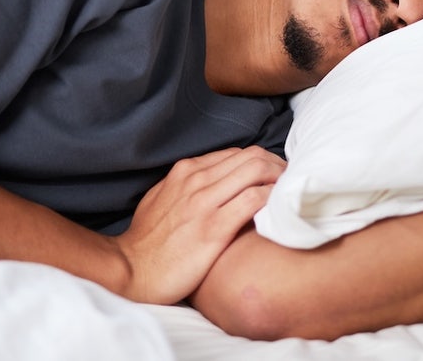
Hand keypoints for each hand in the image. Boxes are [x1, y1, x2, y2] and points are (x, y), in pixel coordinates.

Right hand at [112, 146, 284, 304]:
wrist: (132, 270)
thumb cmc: (147, 241)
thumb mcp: (161, 199)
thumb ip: (185, 186)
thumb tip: (210, 181)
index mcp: (185, 171)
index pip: (235, 154)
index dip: (261, 162)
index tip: (274, 176)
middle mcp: (196, 180)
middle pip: (251, 156)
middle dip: (277, 165)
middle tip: (290, 183)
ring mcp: (205, 202)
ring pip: (255, 171)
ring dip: (280, 178)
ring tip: (290, 193)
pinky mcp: (214, 228)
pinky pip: (254, 200)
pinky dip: (272, 198)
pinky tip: (280, 209)